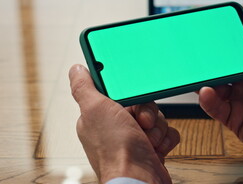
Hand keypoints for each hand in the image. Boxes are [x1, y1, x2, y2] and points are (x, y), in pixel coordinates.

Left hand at [69, 64, 179, 183]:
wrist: (139, 180)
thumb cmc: (116, 152)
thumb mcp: (95, 110)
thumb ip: (84, 87)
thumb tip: (76, 70)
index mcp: (99, 117)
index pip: (119, 92)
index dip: (129, 93)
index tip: (131, 98)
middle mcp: (116, 128)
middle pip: (141, 103)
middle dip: (147, 112)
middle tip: (142, 122)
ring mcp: (134, 139)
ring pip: (156, 117)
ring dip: (157, 128)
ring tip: (148, 140)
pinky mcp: (150, 149)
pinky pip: (166, 132)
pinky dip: (166, 139)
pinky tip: (157, 147)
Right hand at [199, 16, 242, 168]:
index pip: (238, 51)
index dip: (225, 43)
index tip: (211, 35)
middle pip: (223, 68)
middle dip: (211, 62)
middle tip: (200, 55)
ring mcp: (242, 100)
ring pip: (215, 87)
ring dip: (206, 80)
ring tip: (201, 75)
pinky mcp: (236, 119)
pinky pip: (215, 107)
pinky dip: (207, 99)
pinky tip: (206, 91)